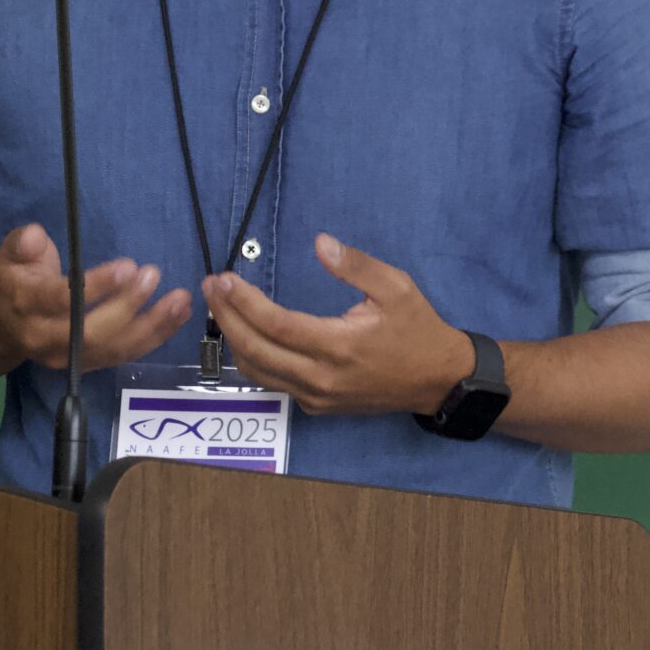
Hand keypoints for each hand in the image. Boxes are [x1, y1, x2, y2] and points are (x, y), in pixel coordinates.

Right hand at [0, 223, 189, 373]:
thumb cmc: (11, 280)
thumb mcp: (8, 255)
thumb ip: (22, 245)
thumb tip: (35, 236)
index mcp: (26, 306)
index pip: (62, 301)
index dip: (96, 286)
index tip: (127, 266)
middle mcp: (46, 339)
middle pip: (91, 331)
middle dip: (127, 307)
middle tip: (153, 275)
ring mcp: (69, 358)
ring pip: (113, 348)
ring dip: (152, 326)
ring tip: (180, 300)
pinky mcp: (88, 364)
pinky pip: (124, 354)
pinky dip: (155, 336)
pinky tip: (179, 315)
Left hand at [202, 234, 473, 415]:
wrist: (438, 380)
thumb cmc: (417, 330)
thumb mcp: (396, 287)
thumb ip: (356, 265)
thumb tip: (319, 243)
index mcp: (339, 346)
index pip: (277, 325)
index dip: (244, 303)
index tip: (223, 280)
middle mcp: (321, 378)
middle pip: (256, 351)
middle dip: (227, 318)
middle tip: (211, 288)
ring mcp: (317, 397)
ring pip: (258, 372)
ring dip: (234, 340)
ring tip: (221, 307)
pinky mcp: (318, 406)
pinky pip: (274, 383)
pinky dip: (253, 359)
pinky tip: (246, 335)